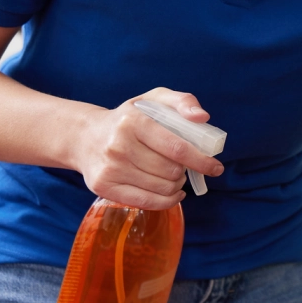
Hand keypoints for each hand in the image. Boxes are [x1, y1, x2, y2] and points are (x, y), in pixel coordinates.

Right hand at [72, 87, 223, 208]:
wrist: (86, 137)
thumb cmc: (129, 118)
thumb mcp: (154, 100)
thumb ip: (183, 101)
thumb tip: (202, 117)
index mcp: (134, 121)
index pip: (176, 147)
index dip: (200, 160)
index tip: (215, 167)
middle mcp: (119, 145)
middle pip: (170, 171)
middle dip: (185, 172)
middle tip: (183, 167)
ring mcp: (110, 168)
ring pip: (161, 188)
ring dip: (176, 185)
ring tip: (173, 176)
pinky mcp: (103, 187)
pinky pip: (146, 202)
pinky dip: (166, 201)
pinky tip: (172, 193)